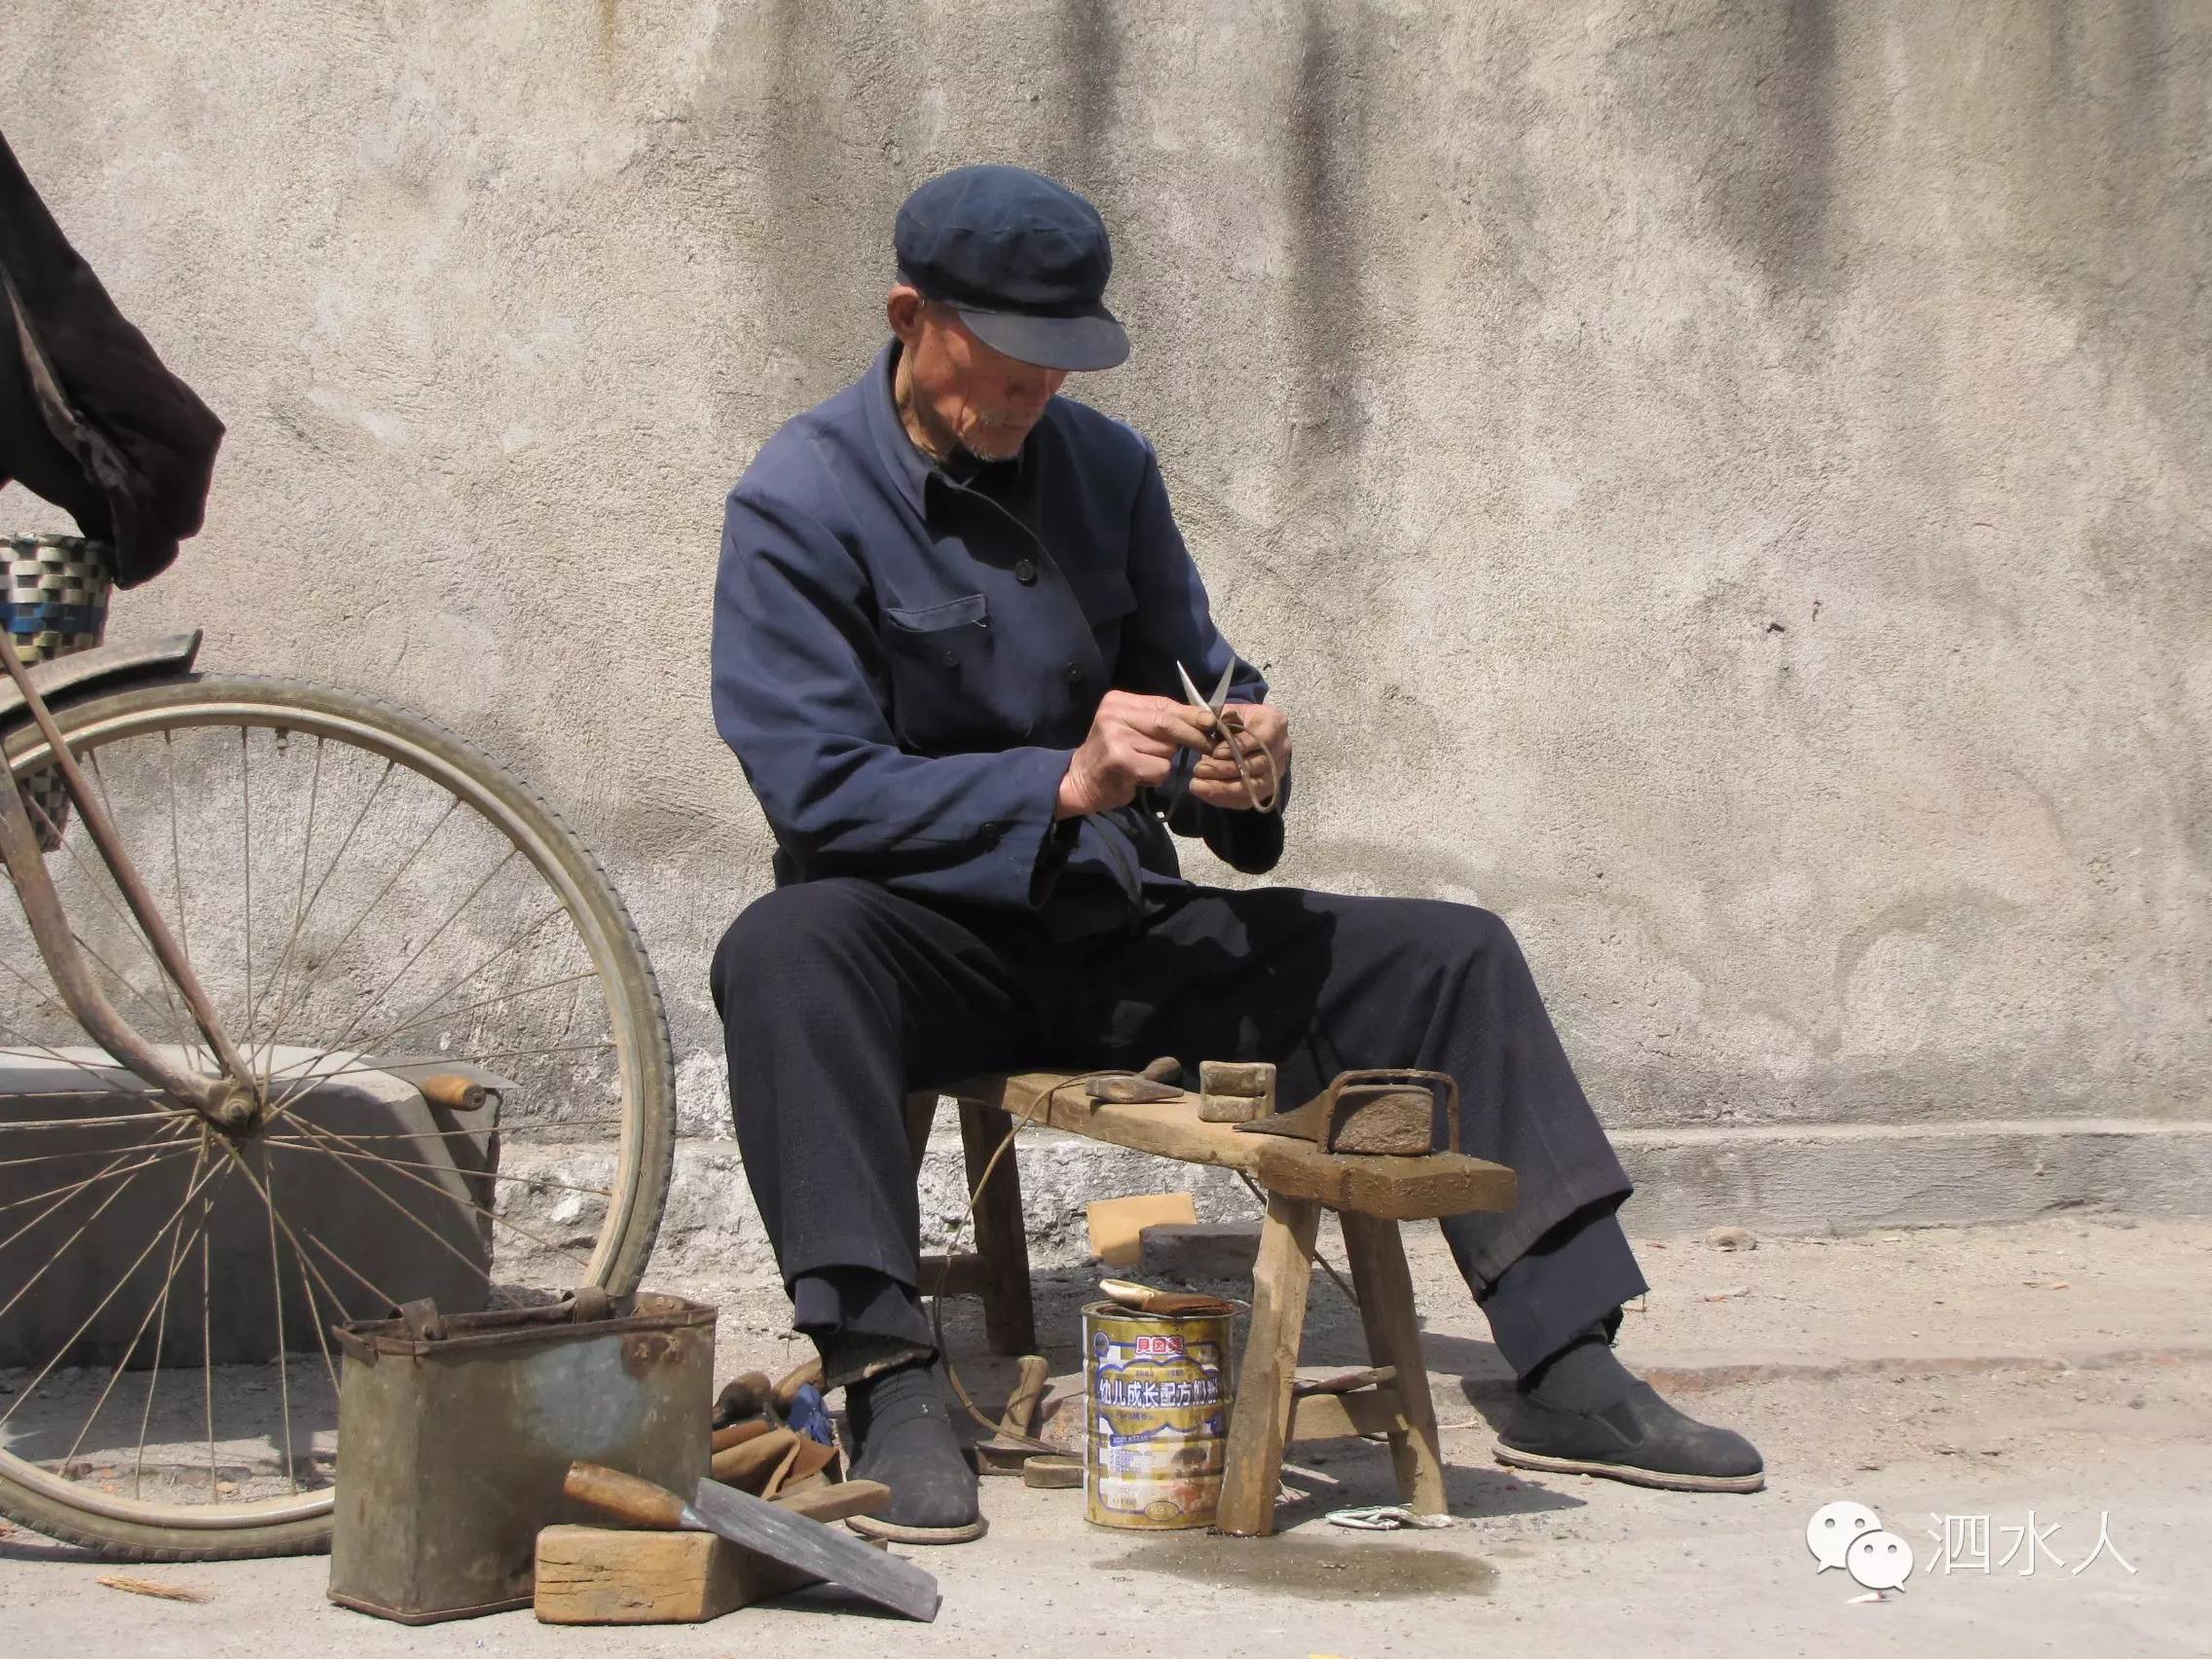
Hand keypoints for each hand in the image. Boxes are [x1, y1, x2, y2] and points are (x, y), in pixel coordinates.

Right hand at [1057, 691, 1215, 818]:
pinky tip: (1139, 776)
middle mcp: (1114, 714)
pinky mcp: (1121, 761)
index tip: (1212, 723)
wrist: (1079, 782)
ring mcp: (1116, 737)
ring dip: (1165, 761)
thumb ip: (1159, 720)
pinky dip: (1157, 776)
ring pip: (1167, 749)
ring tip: (1144, 764)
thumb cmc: (1112, 755)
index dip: (1191, 715)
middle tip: (1210, 745)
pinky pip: (1160, 768)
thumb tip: (1204, 718)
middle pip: (1168, 723)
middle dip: (1194, 735)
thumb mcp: (1131, 728)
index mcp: (1118, 701)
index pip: (1165, 704)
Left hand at [1187, 701, 1289, 809]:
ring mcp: (1277, 771)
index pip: (1263, 738)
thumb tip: (1205, 724)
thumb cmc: (1235, 718)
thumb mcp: (1226, 710)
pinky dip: (1225, 799)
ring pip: (1253, 786)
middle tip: (1199, 769)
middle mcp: (1282, 748)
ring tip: (1198, 785)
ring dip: (1223, 787)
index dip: (1240, 747)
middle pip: (1258, 765)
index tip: (1215, 752)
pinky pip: (1248, 800)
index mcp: (1275, 722)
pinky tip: (1205, 793)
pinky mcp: (1267, 789)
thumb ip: (1216, 717)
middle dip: (1225, 769)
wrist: (1245, 730)